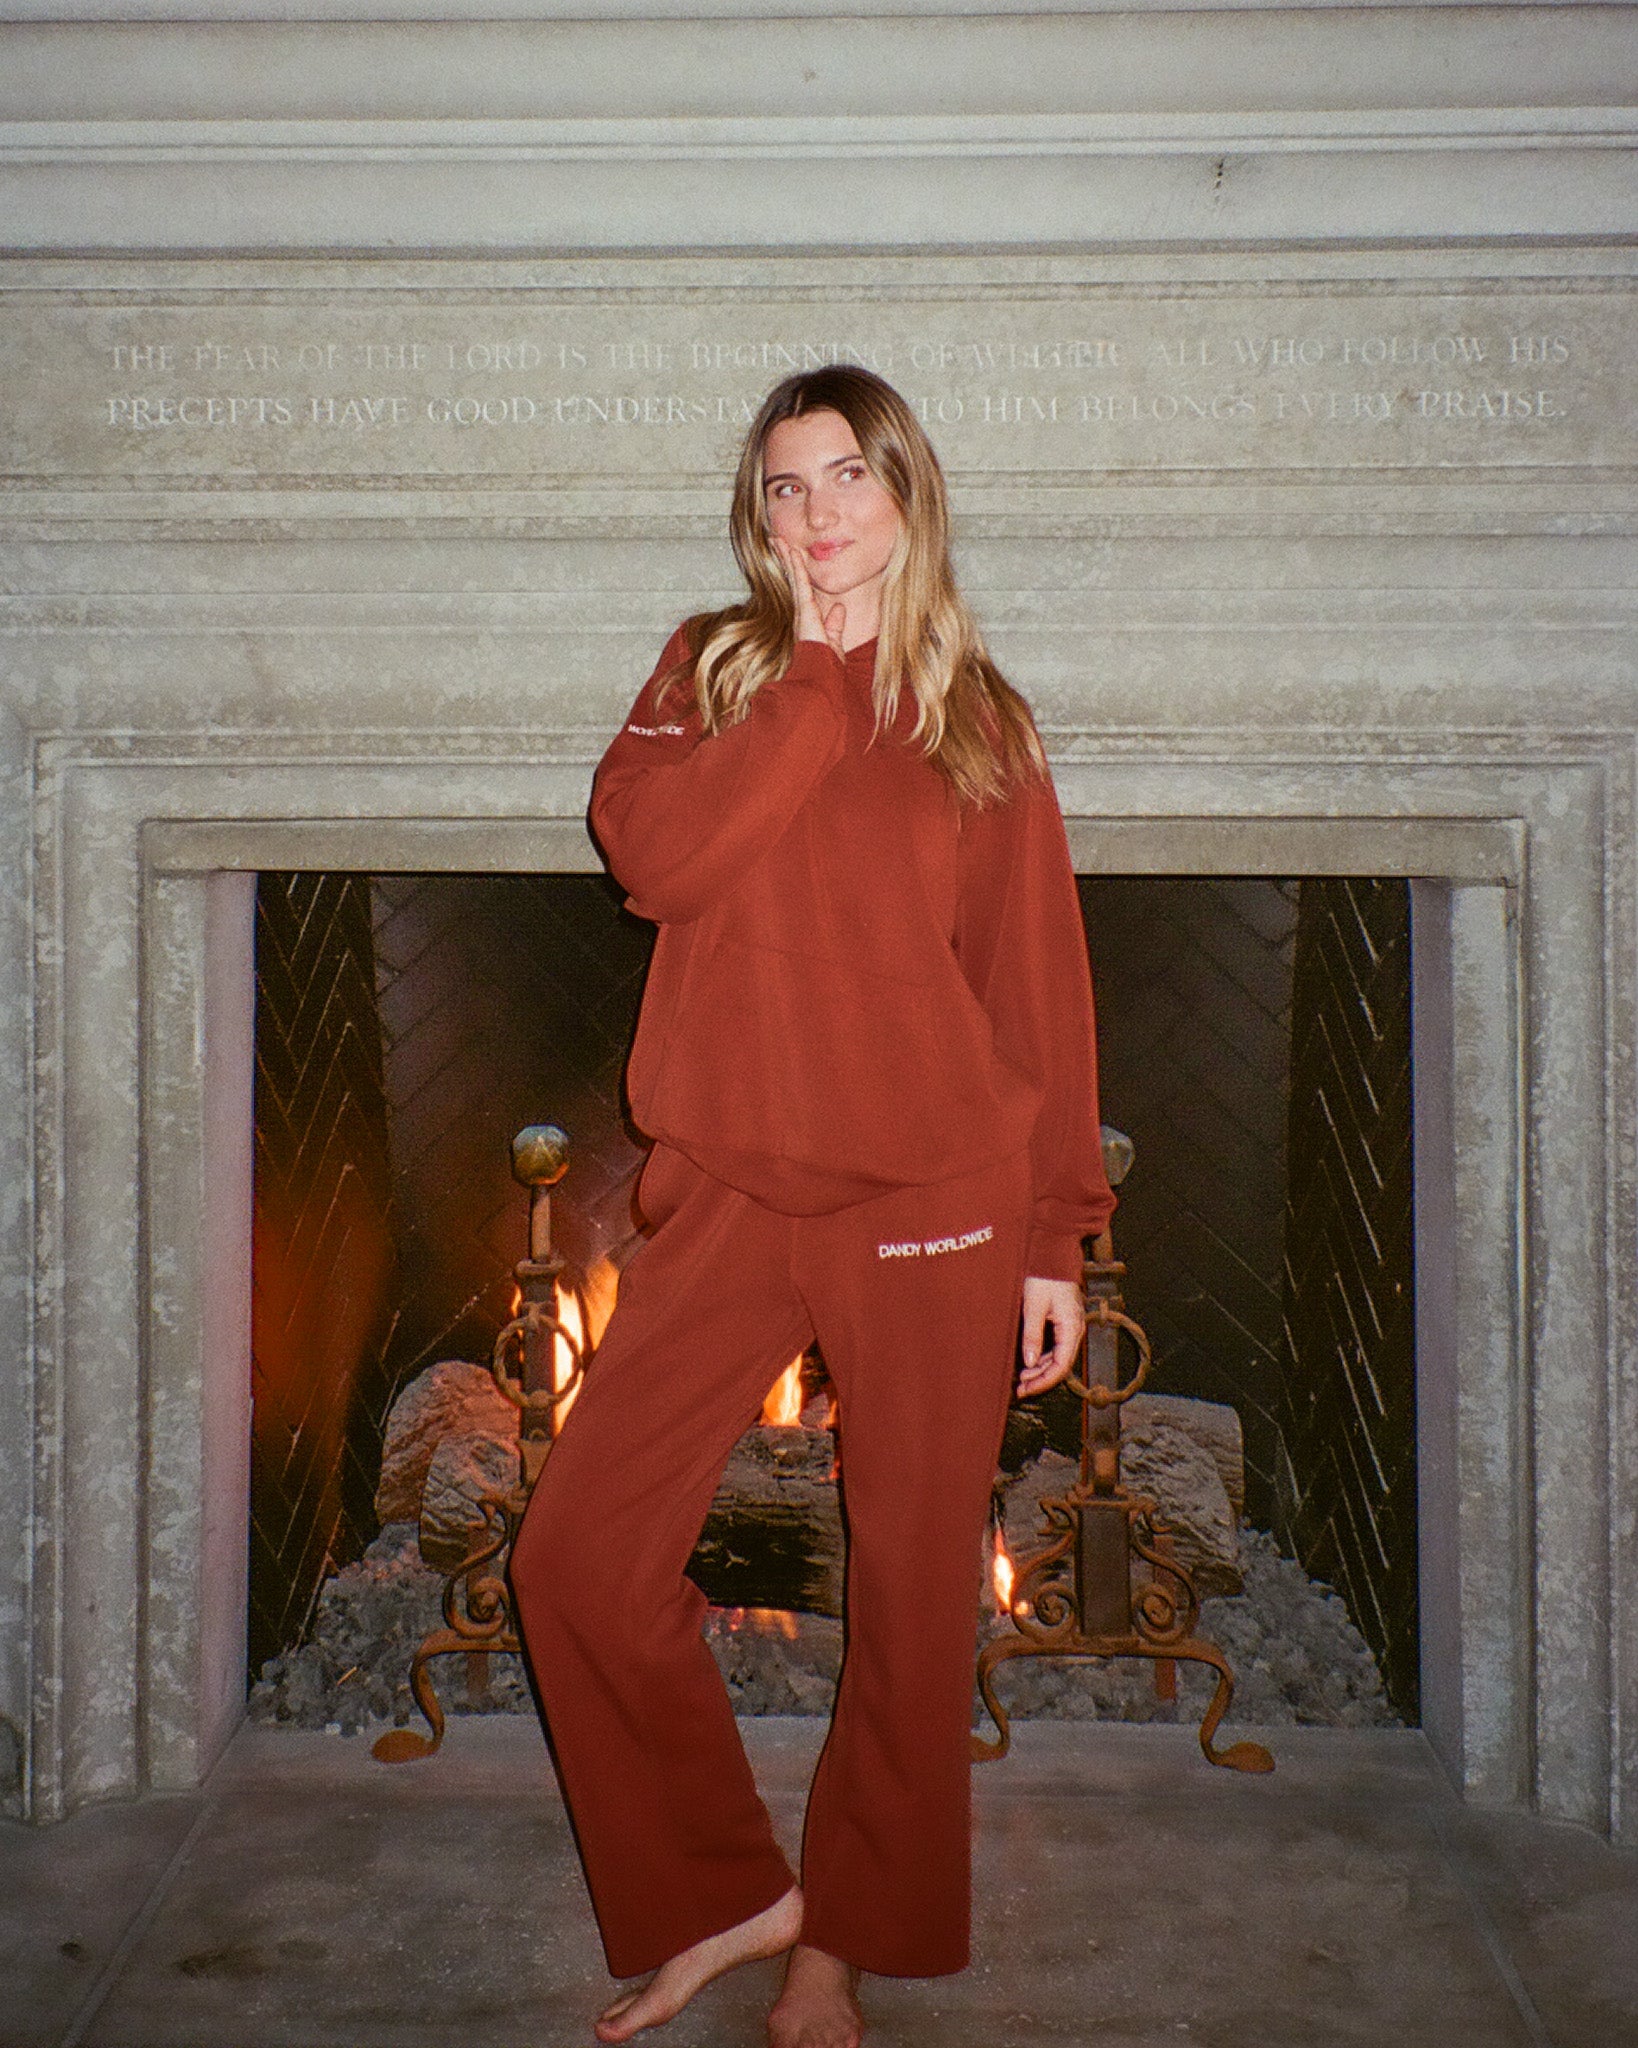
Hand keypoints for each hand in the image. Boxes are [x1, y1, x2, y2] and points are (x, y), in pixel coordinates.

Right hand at [773, 537, 845, 659]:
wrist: (821, 677)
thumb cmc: (826, 666)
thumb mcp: (834, 641)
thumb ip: (835, 624)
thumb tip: (839, 608)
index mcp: (807, 619)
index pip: (800, 590)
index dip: (795, 573)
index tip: (791, 557)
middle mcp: (800, 613)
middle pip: (793, 580)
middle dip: (786, 560)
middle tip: (778, 542)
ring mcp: (800, 610)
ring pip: (793, 577)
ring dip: (787, 557)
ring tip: (778, 539)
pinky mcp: (804, 609)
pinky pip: (800, 581)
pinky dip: (796, 565)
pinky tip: (792, 550)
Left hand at [1017, 1277, 1085, 1399]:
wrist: (1052, 1253)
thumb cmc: (1045, 1276)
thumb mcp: (1034, 1306)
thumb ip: (1032, 1335)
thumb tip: (1029, 1362)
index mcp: (1071, 1327)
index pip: (1061, 1365)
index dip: (1044, 1381)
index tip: (1027, 1390)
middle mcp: (1075, 1329)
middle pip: (1061, 1364)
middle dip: (1041, 1379)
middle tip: (1020, 1389)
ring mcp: (1071, 1325)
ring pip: (1058, 1356)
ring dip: (1041, 1369)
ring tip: (1022, 1378)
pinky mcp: (1064, 1321)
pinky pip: (1056, 1345)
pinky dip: (1043, 1356)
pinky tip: (1030, 1360)